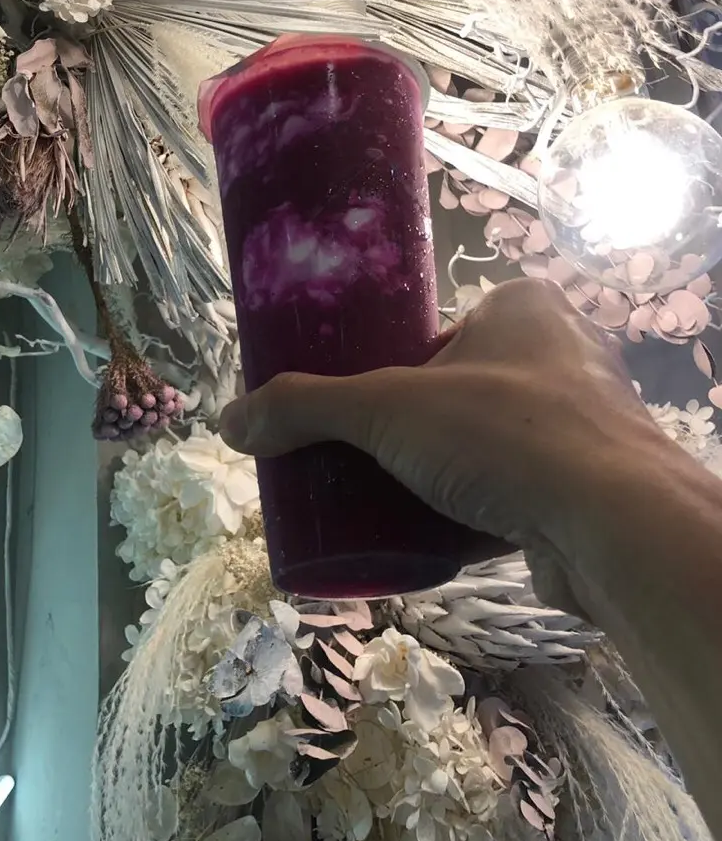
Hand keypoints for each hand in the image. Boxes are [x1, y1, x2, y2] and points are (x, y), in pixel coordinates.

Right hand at [219, 279, 675, 607]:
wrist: (614, 527)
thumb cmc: (504, 433)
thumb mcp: (387, 408)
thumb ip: (306, 408)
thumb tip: (227, 421)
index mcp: (523, 306)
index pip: (442, 326)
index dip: (396, 362)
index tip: (359, 405)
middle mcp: (563, 353)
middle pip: (460, 386)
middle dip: (414, 425)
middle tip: (363, 455)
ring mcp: (582, 423)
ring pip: (489, 442)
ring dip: (446, 469)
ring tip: (390, 497)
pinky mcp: (588, 488)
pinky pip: (517, 490)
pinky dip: (479, 509)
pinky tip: (438, 534)